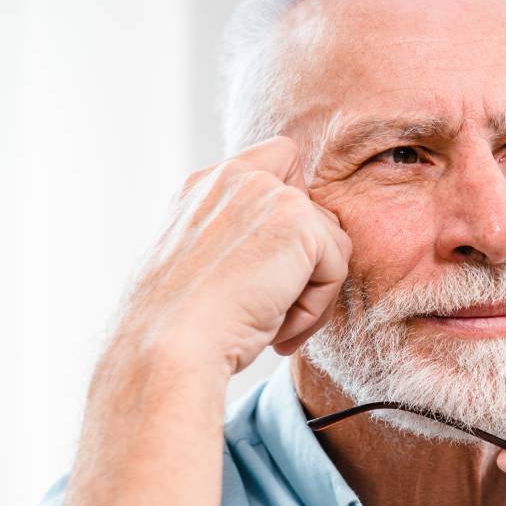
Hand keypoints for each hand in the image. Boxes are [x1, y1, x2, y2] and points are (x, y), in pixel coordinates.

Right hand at [118, 136, 350, 374]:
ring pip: (331, 244)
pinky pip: (337, 268)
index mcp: (203, 187)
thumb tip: (295, 255)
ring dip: (311, 295)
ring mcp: (267, 192)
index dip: (295, 207)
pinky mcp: (297, 220)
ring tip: (272, 325)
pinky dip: (316, 310)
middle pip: (315, 212)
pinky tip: (278, 330)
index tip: (271, 264)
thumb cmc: (179, 327)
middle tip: (275, 311)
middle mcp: (234, 177)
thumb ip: (241, 239)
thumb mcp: (202, 268)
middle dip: (307, 267)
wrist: (168, 346)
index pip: (279, 159)